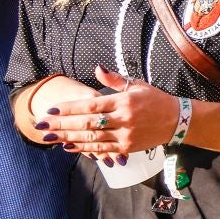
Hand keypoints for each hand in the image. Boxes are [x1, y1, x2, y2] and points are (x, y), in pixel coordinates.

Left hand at [38, 68, 178, 157]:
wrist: (177, 120)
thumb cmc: (156, 100)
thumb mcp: (138, 85)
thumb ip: (115, 80)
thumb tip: (97, 69)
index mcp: (125, 100)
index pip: (91, 105)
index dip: (69, 108)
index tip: (51, 110)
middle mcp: (124, 118)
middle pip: (87, 123)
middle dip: (62, 125)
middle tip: (42, 126)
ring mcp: (125, 135)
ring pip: (91, 137)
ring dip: (68, 138)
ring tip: (49, 137)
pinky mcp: (127, 147)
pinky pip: (101, 149)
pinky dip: (84, 149)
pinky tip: (69, 147)